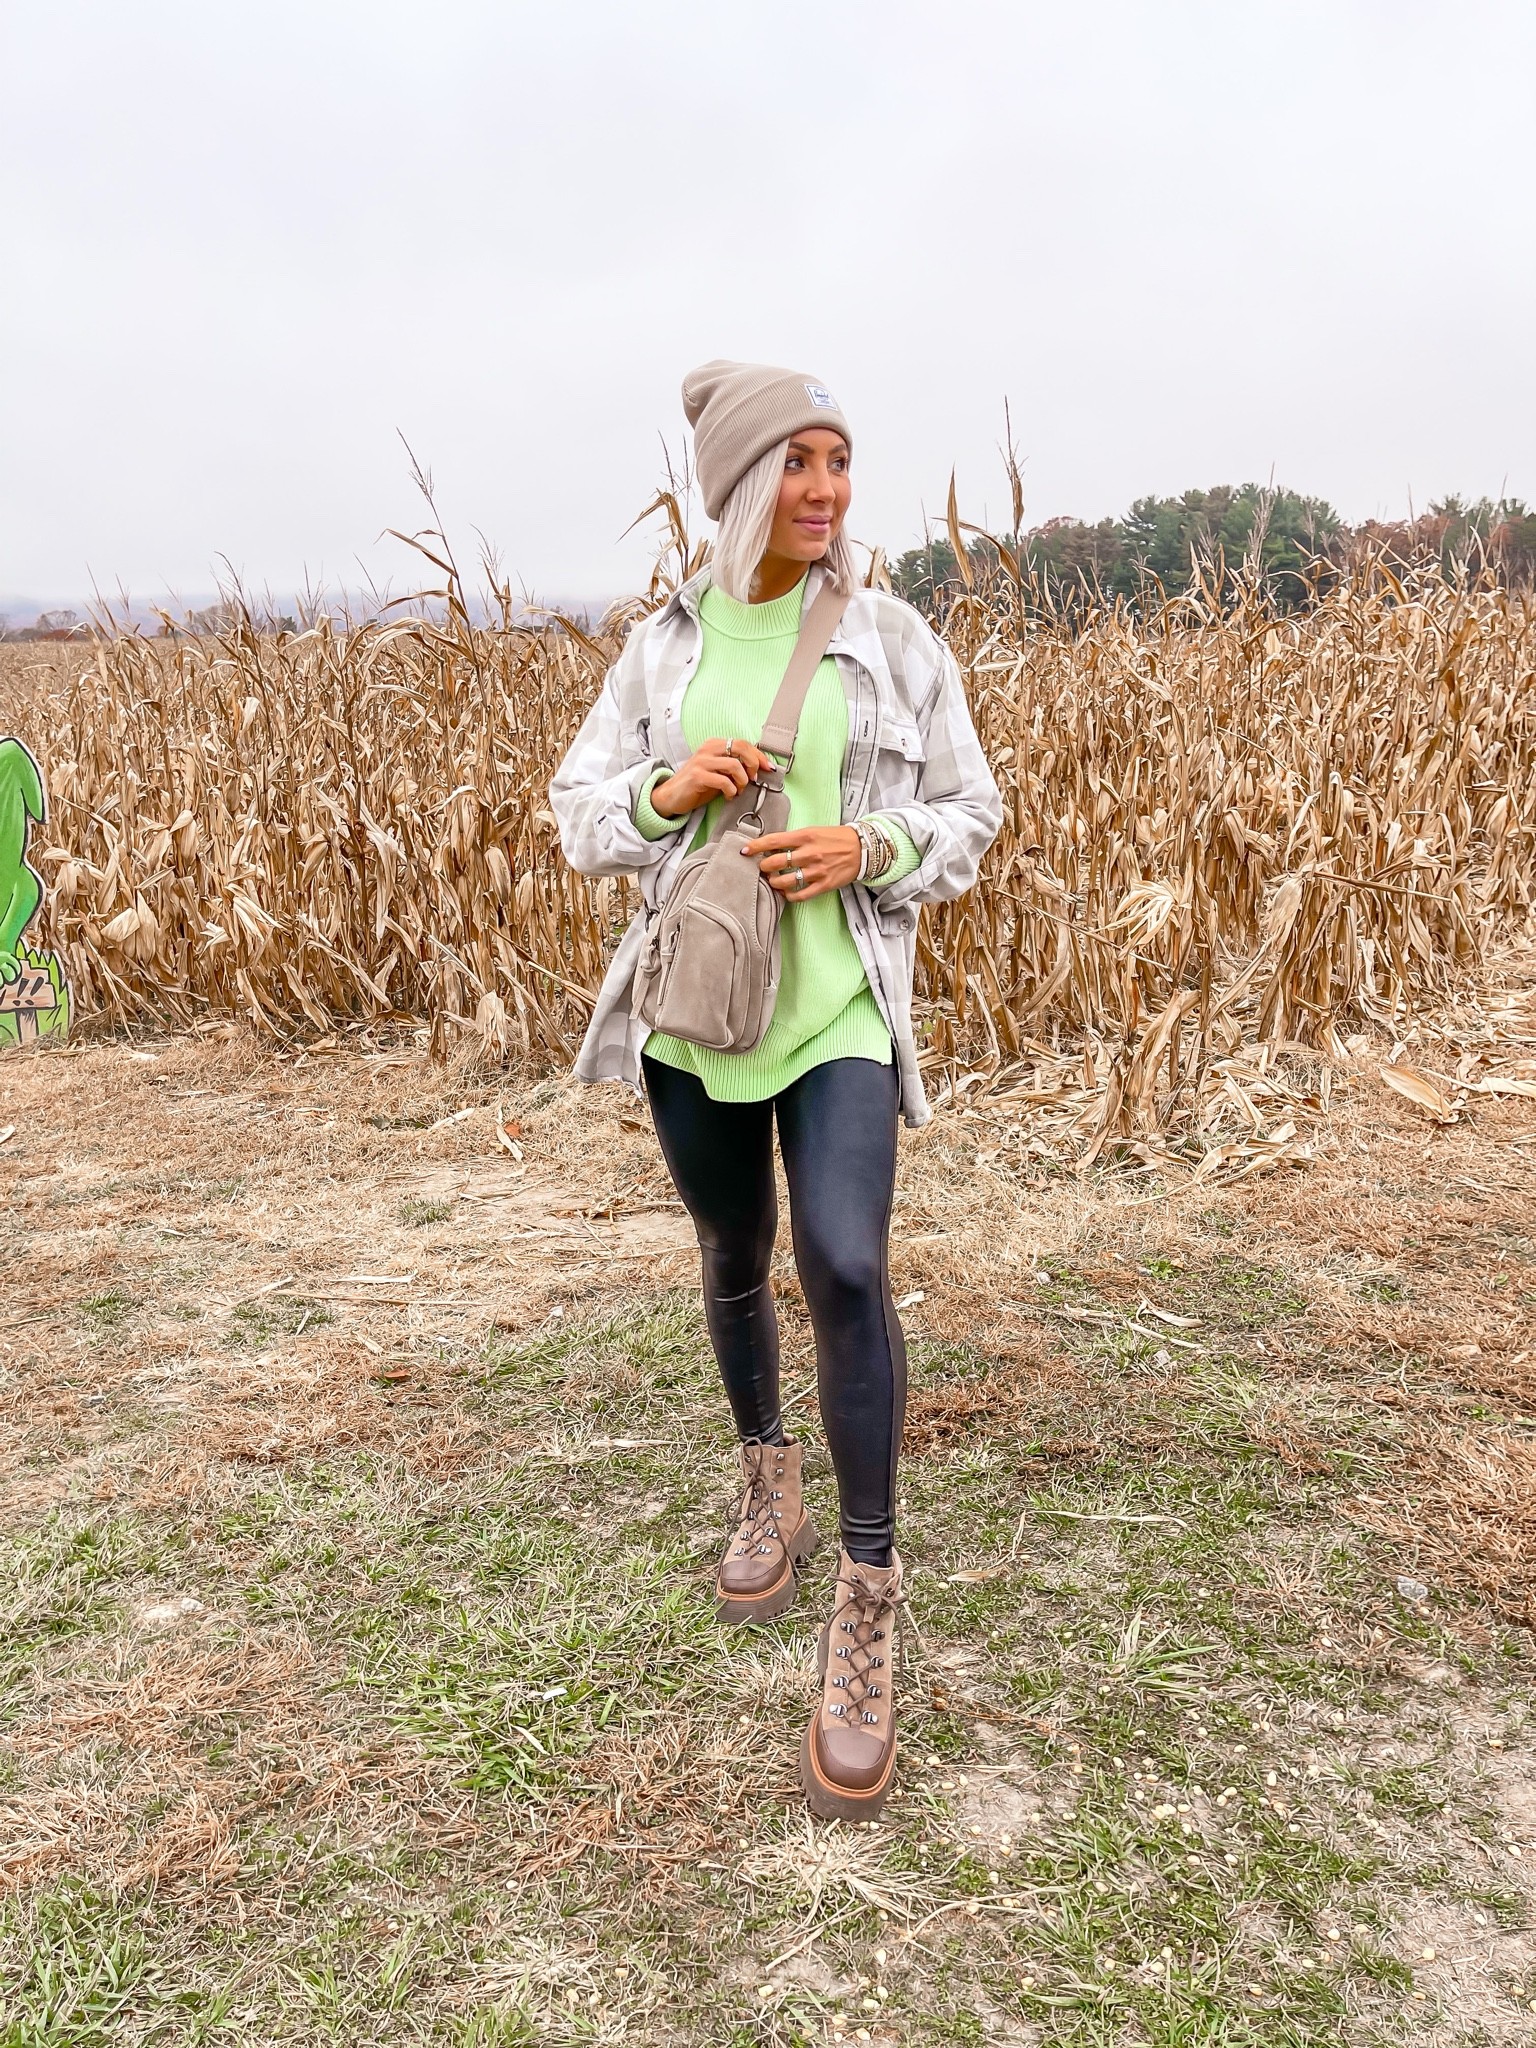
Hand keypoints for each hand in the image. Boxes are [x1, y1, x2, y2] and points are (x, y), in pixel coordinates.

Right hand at [648, 737, 775, 818]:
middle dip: (753, 764)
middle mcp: (708, 749)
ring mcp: (701, 762)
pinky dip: (731, 790)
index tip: (768, 768)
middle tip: (753, 779)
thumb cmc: (698, 785)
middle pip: (741, 747)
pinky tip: (728, 796)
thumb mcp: (718, 772)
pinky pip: (723, 781)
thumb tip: (758, 768)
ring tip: (738, 790)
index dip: (759, 756)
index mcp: (714, 744)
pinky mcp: (697, 776)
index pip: (743, 743)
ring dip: (742, 781)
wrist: (671, 796)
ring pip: (734, 765)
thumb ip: (734, 766)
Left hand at [741, 826, 861, 901]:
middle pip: (775, 863)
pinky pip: (800, 895)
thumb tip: (771, 846)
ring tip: (773, 880)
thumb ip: (793, 839)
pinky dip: (789, 895)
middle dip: (763, 867)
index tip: (745, 850)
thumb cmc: (836, 838)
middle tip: (762, 867)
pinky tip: (786, 891)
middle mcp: (809, 854)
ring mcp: (816, 871)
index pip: (773, 841)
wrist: (862, 849)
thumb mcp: (813, 831)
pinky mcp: (823, 885)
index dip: (756, 846)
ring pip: (784, 881)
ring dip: (773, 882)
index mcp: (805, 836)